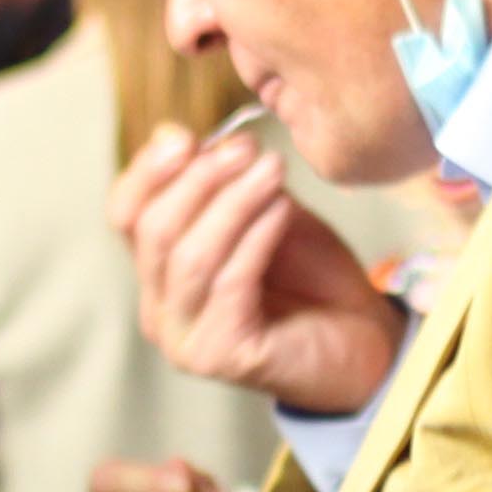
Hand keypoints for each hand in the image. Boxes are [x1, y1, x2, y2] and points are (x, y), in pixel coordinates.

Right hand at [113, 126, 406, 414]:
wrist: (365, 339)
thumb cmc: (312, 277)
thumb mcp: (263, 212)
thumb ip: (223, 183)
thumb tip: (179, 137)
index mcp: (160, 272)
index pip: (126, 214)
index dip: (148, 171)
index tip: (186, 136)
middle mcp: (160, 310)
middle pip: (151, 232)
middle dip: (198, 180)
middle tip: (246, 148)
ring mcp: (185, 339)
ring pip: (190, 256)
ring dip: (232, 202)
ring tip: (272, 169)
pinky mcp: (220, 355)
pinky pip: (230, 283)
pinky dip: (256, 236)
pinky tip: (282, 208)